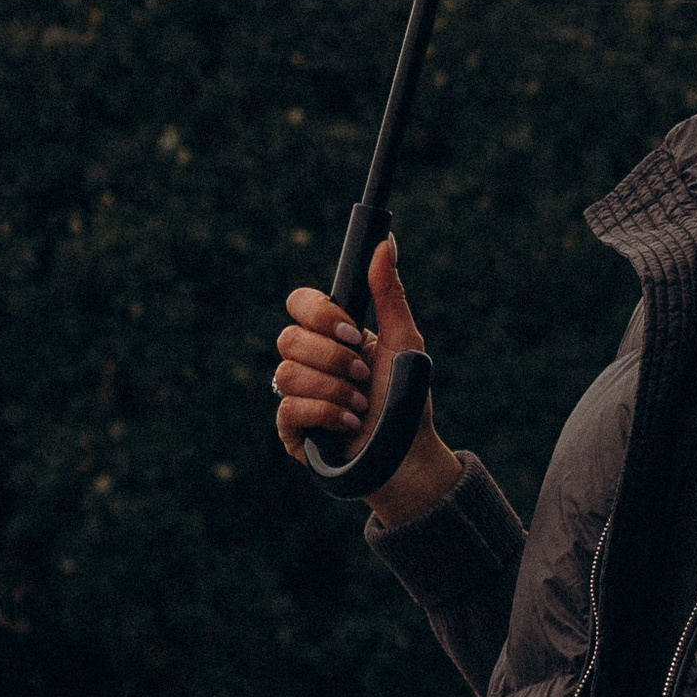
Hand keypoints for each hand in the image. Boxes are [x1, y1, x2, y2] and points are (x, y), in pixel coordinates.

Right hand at [272, 239, 461, 525]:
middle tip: (362, 373)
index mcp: (331, 334)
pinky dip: (325, 414)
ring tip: (362, 406)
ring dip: (336, 390)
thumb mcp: (405, 341)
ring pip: (287, 374)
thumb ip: (389, 293)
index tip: (352, 330)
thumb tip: (387, 241)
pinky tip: (350, 425)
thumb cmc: (407, 398)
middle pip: (287, 338)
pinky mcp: (292, 430)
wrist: (409, 456)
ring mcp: (297, 395)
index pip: (299, 303)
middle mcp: (308, 361)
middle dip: (333, 358)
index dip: (319, 313)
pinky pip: (288, 408)